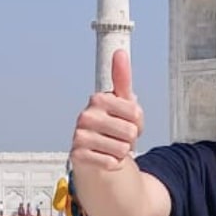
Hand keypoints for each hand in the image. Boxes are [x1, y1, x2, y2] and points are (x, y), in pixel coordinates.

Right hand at [72, 50, 143, 169]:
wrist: (98, 153)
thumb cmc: (114, 124)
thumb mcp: (123, 102)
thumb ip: (123, 78)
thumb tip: (120, 53)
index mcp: (98, 99)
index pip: (136, 114)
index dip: (138, 121)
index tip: (126, 120)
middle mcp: (85, 115)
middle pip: (130, 132)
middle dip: (131, 138)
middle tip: (119, 136)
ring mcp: (79, 135)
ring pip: (122, 148)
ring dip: (122, 151)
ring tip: (112, 146)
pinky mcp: (77, 155)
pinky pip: (111, 162)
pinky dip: (113, 163)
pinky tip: (105, 158)